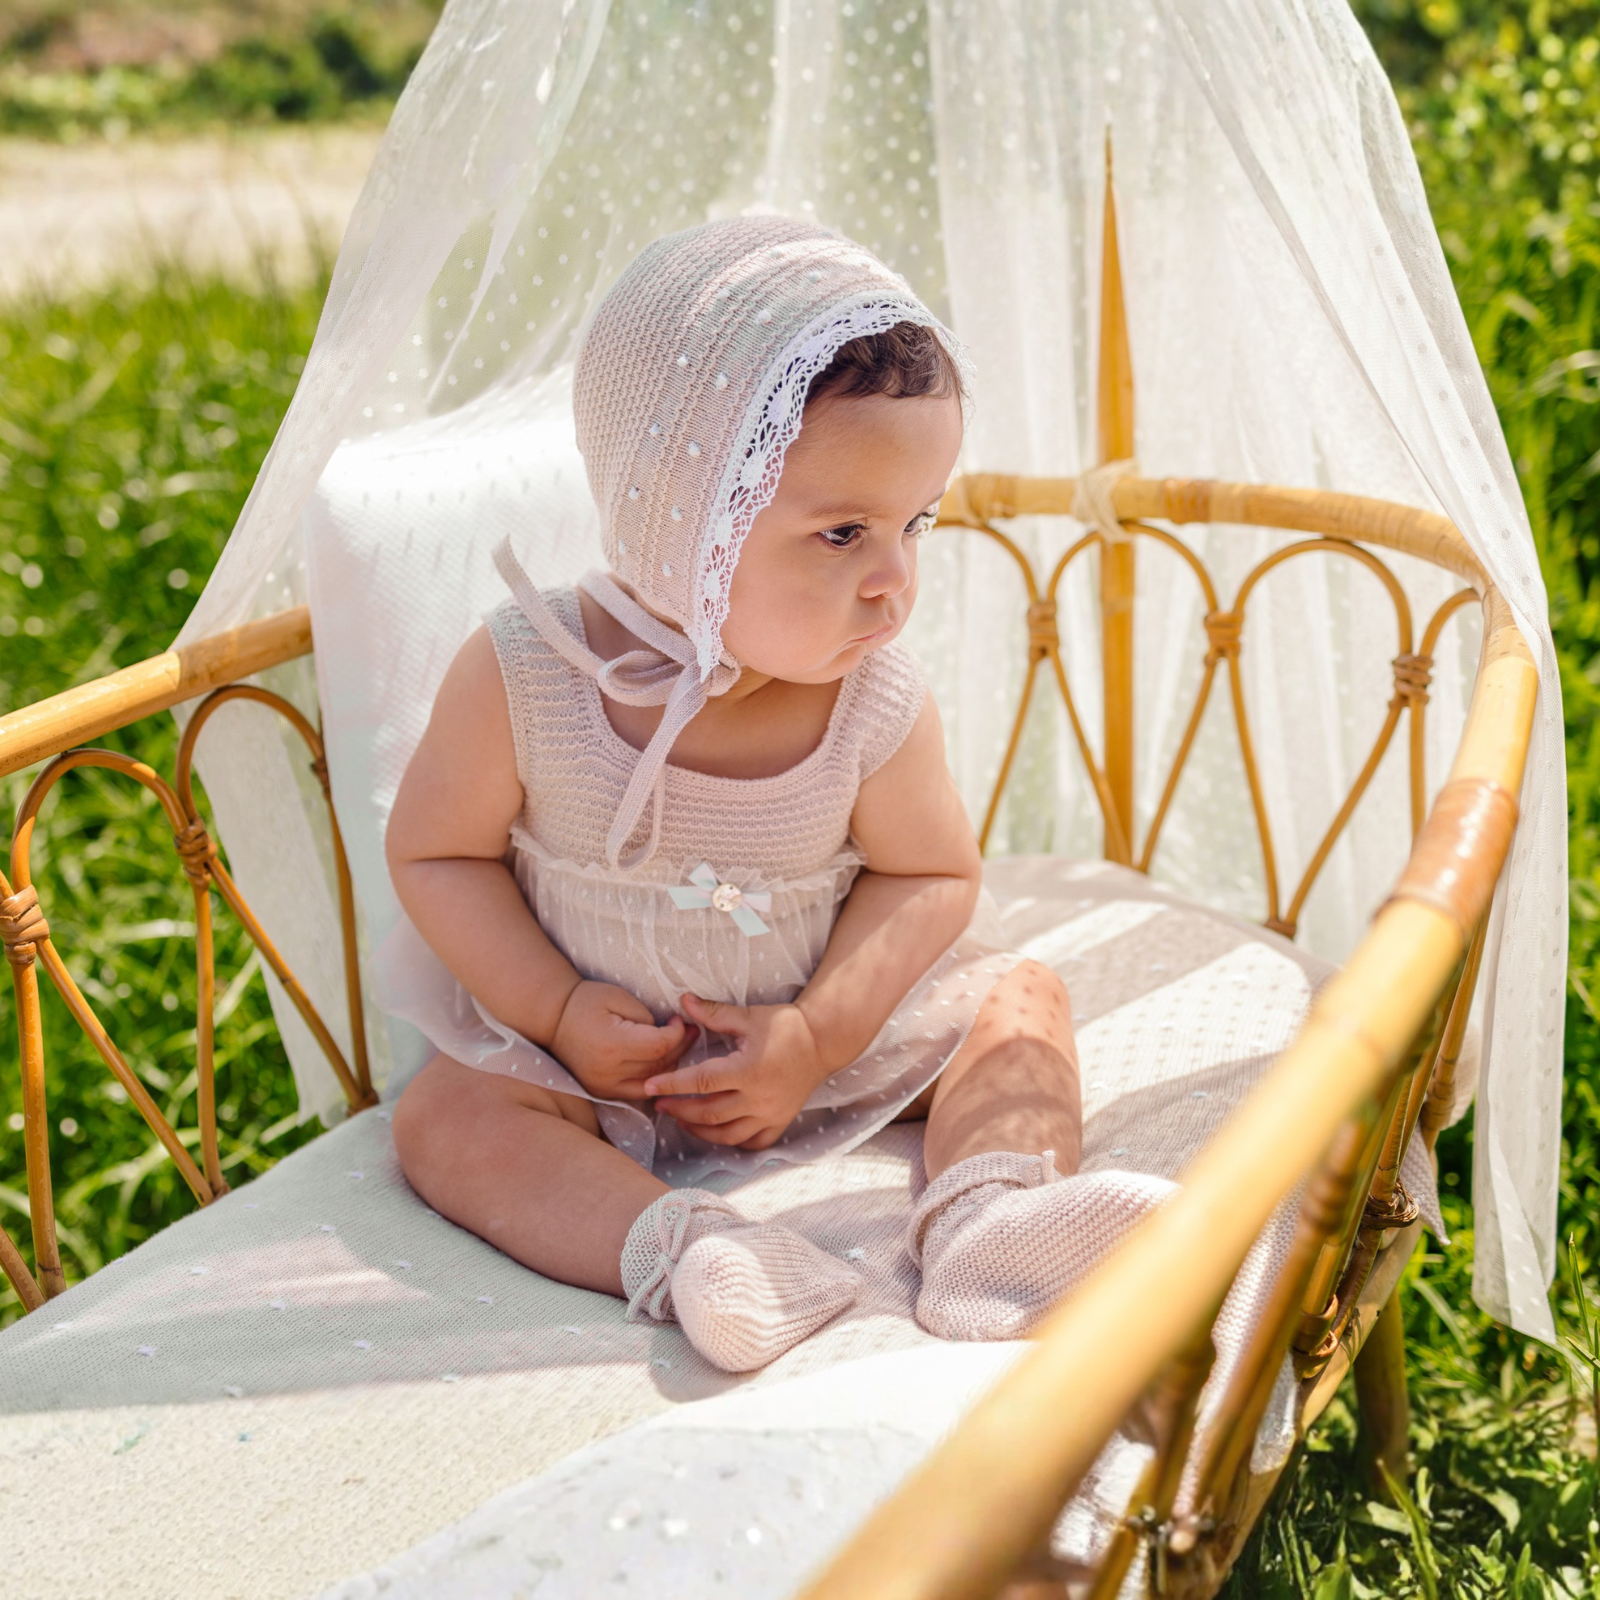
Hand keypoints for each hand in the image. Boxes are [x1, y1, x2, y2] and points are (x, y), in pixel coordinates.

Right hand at [550, 980, 695, 1101]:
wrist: (552, 1018)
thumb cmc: (586, 1001)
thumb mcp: (618, 997)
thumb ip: (647, 1018)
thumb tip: (669, 1034)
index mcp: (611, 1045)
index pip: (659, 1047)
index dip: (677, 1034)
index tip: (679, 1020)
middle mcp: (607, 1073)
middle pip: (658, 1067)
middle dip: (679, 1048)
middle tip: (690, 1031)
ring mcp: (603, 1087)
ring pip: (652, 1082)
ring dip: (671, 1065)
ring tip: (679, 1045)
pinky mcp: (601, 1093)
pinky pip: (638, 1092)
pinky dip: (654, 1079)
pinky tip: (662, 1063)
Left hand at [642, 993, 833, 1149]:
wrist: (823, 1041)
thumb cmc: (785, 1026)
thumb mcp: (747, 1016)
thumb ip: (713, 1013)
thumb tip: (682, 1001)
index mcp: (747, 1070)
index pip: (700, 1082)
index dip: (671, 1085)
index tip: (649, 1087)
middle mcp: (758, 1097)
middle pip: (708, 1113)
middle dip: (679, 1110)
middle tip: (659, 1104)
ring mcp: (770, 1113)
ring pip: (726, 1134)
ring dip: (699, 1130)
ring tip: (681, 1120)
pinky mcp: (780, 1121)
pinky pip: (751, 1143)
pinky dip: (731, 1141)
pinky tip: (716, 1133)